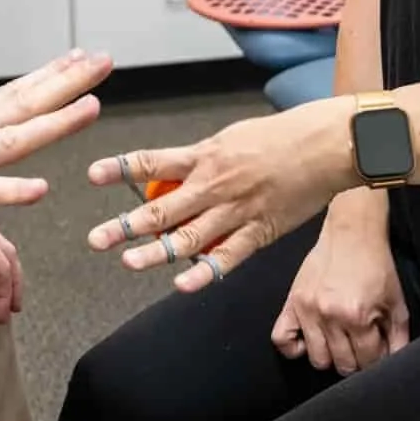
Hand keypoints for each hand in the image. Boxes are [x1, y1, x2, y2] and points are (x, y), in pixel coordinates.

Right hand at [0, 49, 111, 226]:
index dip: (48, 78)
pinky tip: (40, 190)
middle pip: (22, 106)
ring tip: (92, 107)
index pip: (11, 96)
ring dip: (53, 124)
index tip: (80, 58)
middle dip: (67, 84)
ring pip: (11, 141)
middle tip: (106, 60)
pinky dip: (9, 191)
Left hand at [84, 96, 354, 291]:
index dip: (120, 168)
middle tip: (96, 238)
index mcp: (205, 155)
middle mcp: (214, 185)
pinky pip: (226, 257)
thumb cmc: (280, 136)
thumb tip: (171, 171)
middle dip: (126, 226)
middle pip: (161, 209)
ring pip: (188, 238)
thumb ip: (200, 157)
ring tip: (129, 262)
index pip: (153, 161)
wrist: (326, 146)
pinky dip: (203, 272)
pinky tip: (182, 284)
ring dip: (155, 253)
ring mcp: (235, 211)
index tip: (93, 174)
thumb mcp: (231, 137)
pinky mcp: (258, 232)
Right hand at [271, 197, 408, 375]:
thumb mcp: (396, 301)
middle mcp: (329, 316)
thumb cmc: (376, 265)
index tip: (378, 348)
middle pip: (342, 364)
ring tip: (339, 341)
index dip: (378, 358)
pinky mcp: (292, 301)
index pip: (368, 361)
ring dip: (331, 356)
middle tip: (360, 343)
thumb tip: (394, 361)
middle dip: (356, 359)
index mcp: (357, 316)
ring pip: (317, 359)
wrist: (352, 231)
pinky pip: (281, 338)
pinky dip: (294, 347)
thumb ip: (398, 336)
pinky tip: (310, 339)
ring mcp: (307, 309)